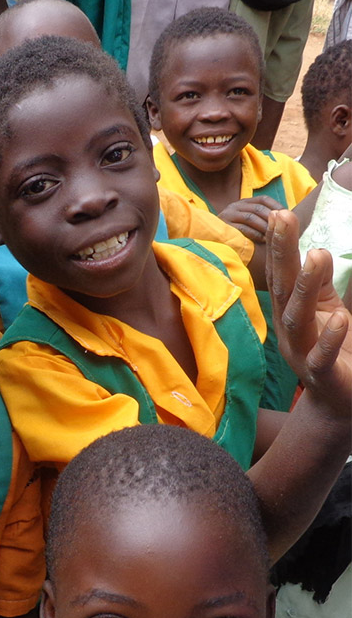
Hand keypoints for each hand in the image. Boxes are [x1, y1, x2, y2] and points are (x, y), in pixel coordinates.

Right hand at [218, 195, 283, 243]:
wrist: (211, 241)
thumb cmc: (235, 235)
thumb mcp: (248, 223)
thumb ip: (261, 219)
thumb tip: (284, 218)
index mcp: (243, 203)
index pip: (263, 199)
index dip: (276, 206)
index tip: (287, 215)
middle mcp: (235, 206)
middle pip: (258, 208)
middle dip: (272, 217)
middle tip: (282, 227)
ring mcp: (227, 215)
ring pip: (250, 217)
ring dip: (264, 226)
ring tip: (273, 235)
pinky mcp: (223, 226)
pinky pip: (242, 228)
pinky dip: (254, 234)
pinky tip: (262, 240)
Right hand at [267, 210, 350, 419]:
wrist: (338, 404)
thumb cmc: (334, 352)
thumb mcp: (327, 312)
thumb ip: (319, 286)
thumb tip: (315, 251)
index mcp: (290, 312)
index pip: (281, 275)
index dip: (280, 246)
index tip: (278, 213)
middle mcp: (289, 330)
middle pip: (281, 289)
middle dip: (282, 254)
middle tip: (283, 218)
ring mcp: (302, 353)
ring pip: (297, 318)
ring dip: (304, 287)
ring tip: (317, 256)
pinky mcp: (321, 375)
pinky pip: (323, 356)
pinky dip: (330, 338)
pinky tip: (340, 318)